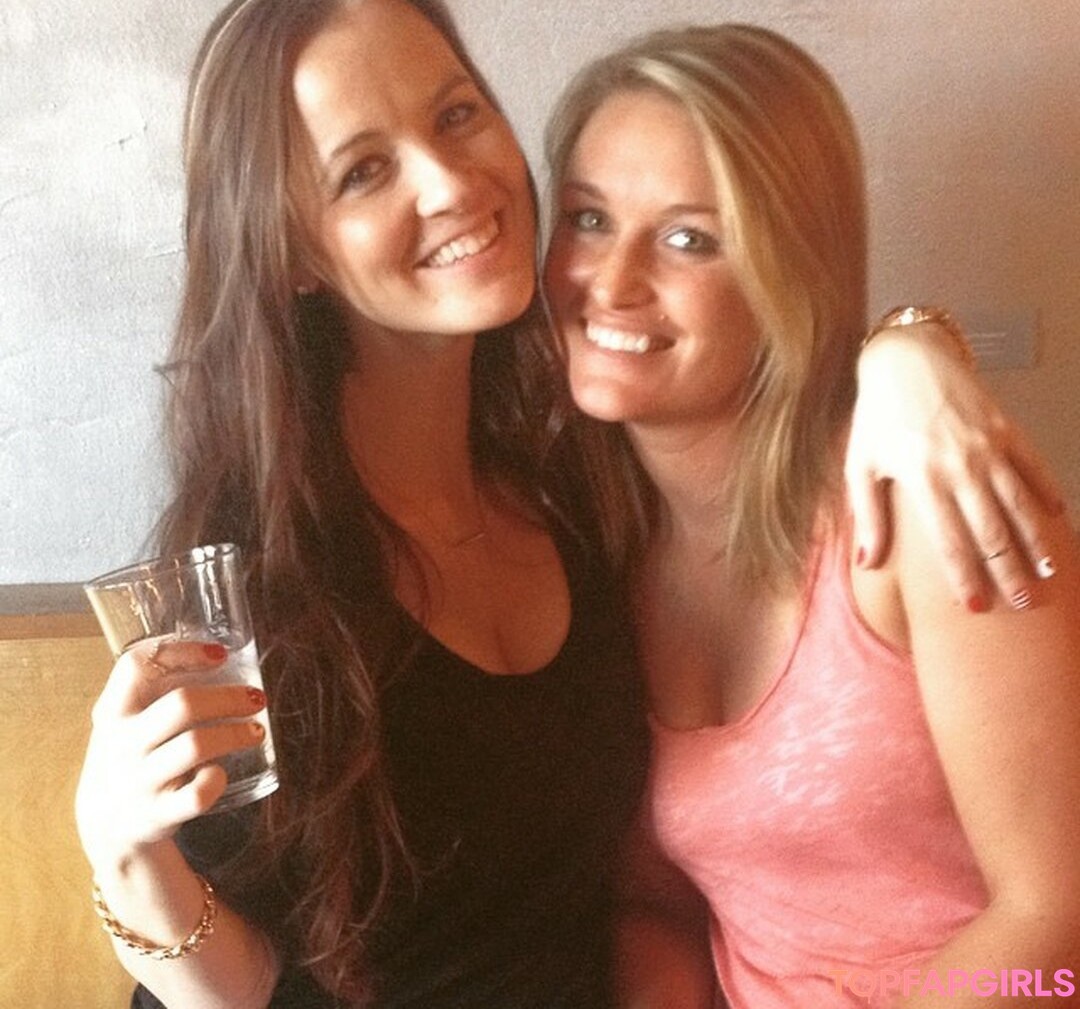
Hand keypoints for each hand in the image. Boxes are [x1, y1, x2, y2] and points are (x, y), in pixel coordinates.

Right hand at [75, 638, 266, 872]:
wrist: (105, 826)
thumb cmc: (132, 757)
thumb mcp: (127, 720)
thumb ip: (157, 690)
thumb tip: (221, 655)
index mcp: (114, 712)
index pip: (137, 666)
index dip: (181, 652)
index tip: (219, 654)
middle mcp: (123, 744)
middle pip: (182, 705)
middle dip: (228, 697)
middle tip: (256, 697)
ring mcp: (139, 780)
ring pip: (195, 745)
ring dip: (235, 734)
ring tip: (257, 730)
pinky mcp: (158, 814)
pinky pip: (196, 795)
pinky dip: (216, 781)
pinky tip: (223, 772)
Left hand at [846, 324, 1063, 610]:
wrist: (905, 359)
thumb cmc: (877, 417)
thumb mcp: (860, 466)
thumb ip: (868, 517)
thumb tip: (867, 565)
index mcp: (921, 479)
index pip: (947, 541)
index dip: (963, 577)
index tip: (975, 607)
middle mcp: (958, 466)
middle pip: (990, 530)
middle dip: (1009, 571)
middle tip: (1024, 603)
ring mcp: (985, 447)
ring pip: (1018, 503)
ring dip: (1036, 540)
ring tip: (1050, 572)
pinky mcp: (1005, 428)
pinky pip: (1032, 465)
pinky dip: (1047, 491)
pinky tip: (1058, 517)